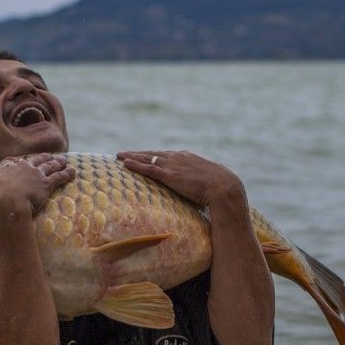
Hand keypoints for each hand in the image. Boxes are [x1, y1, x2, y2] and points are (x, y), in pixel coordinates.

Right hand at [0, 153, 74, 217]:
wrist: (5, 204)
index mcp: (7, 167)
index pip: (16, 161)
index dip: (21, 162)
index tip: (26, 161)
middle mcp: (23, 167)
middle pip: (37, 160)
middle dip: (45, 158)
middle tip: (53, 156)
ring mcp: (36, 175)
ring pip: (50, 166)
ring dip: (59, 163)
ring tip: (65, 161)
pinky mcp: (46, 185)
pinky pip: (60, 177)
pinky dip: (67, 174)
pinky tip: (73, 172)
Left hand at [117, 149, 244, 206]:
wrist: (224, 188)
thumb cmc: (221, 188)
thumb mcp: (208, 182)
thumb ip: (200, 182)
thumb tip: (200, 191)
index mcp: (188, 158)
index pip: (166, 155)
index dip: (153, 156)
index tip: (144, 156)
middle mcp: (179, 157)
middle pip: (153, 154)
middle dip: (138, 154)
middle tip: (124, 153)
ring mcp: (173, 165)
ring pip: (147, 159)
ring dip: (132, 157)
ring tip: (119, 156)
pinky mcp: (170, 175)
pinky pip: (148, 168)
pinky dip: (135, 165)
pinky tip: (125, 163)